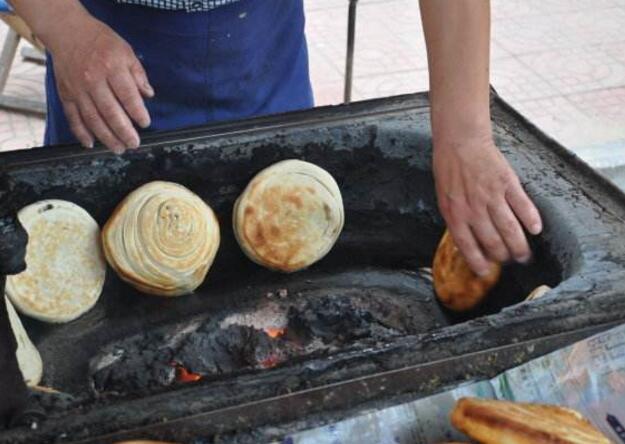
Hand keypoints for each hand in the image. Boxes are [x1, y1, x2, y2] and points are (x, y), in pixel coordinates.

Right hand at [46, 11, 153, 152]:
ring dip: (106, 137)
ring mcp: (78, 89)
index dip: (137, 112)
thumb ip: (138, 74)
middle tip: (134, 144)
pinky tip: (91, 144)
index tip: (145, 123)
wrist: (67, 32)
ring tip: (119, 148)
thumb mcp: (126, 51)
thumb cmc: (100, 41)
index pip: (127, 95)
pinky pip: (73, 117)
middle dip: (124, 131)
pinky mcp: (66, 94)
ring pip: (93, 119)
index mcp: (111, 68)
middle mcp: (93, 80)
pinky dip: (81, 133)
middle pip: (110, 111)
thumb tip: (149, 95)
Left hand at [433, 130, 542, 275]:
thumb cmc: (449, 172)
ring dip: (519, 246)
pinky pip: (523, 206)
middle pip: (494, 242)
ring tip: (524, 256)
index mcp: (455, 214)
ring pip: (510, 230)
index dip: (478, 263)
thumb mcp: (444, 200)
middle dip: (504, 257)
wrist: (461, 144)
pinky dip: (531, 220)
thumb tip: (469, 244)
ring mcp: (493, 197)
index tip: (486, 273)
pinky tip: (535, 230)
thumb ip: (456, 221)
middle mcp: (474, 209)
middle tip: (511, 262)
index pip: (468, 247)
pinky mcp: (508, 184)